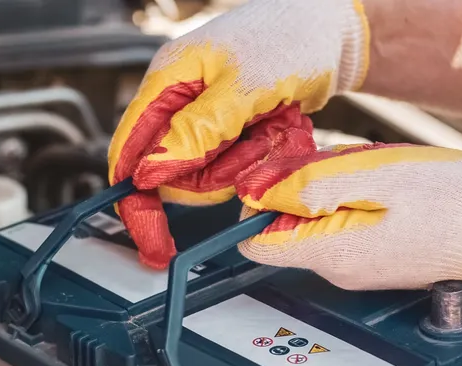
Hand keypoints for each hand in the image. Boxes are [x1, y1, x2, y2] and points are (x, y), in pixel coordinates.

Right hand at [108, 0, 370, 268]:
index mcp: (167, 80)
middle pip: (172, 172)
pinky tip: (277, 128)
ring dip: (243, 163)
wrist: (332, 31)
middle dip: (213, 174)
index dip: (136, 199)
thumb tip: (151, 171)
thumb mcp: (244, 86)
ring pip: (207, 173)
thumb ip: (197, 130)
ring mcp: (205, 117)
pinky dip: (258, 156)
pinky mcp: (230, 129)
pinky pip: (233, 165)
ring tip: (271, 128)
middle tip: (251, 147)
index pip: (129, 150)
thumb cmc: (290, 37)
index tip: (152, 238)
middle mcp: (179, 100)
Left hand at [235, 142, 461, 310]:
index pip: (257, 241)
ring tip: (383, 175)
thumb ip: (316, 186)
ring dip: (339, 186)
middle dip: (306, 184)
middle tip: (352, 163)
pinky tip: (396, 186)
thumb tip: (263, 193)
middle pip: (289, 222)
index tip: (281, 172)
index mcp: (333, 254)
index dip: (258, 201)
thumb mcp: (382, 178)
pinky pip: (350, 218)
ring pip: (321, 215)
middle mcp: (339, 269)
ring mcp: (360, 266)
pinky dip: (362, 195)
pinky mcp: (379, 255)